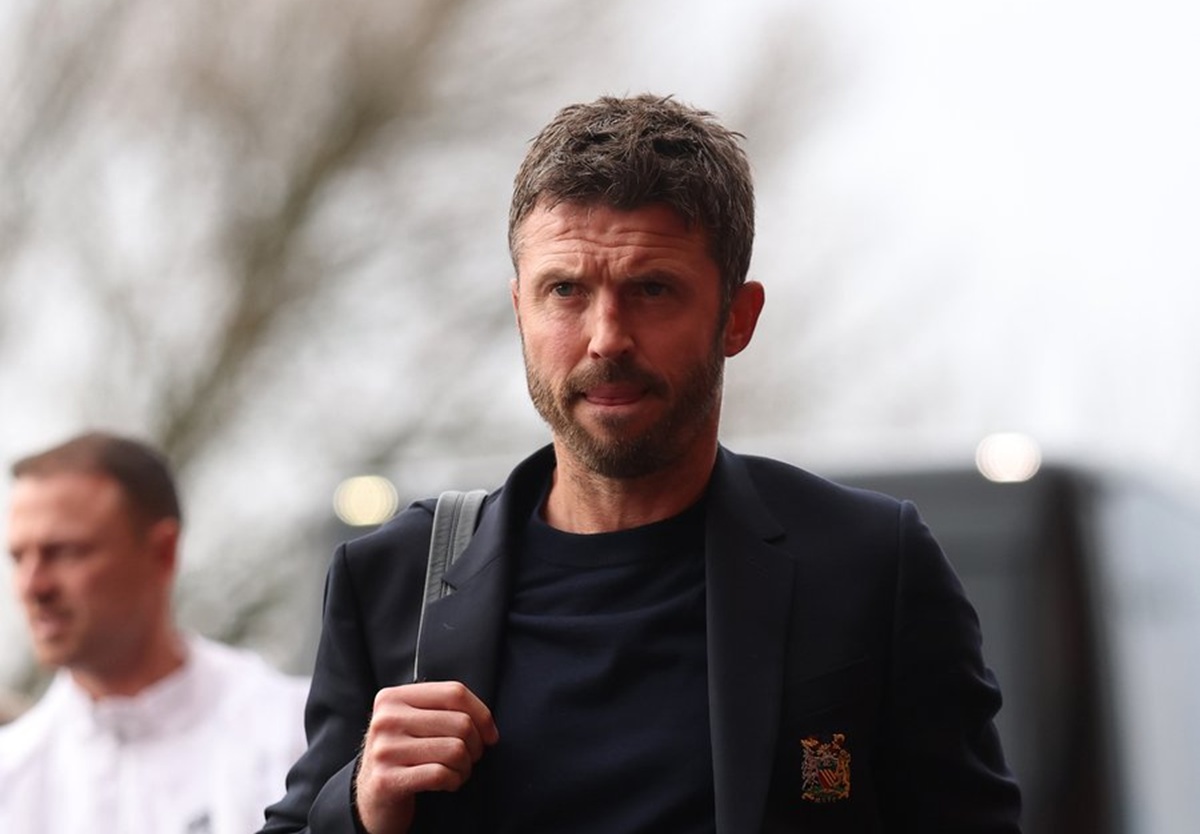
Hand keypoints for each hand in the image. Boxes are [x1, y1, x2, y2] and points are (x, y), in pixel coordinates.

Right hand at [354, 681, 498, 832]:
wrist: (370, 797)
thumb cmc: (402, 755)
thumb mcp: (412, 722)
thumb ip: (440, 709)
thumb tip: (486, 722)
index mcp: (393, 697)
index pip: (453, 692)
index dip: (482, 714)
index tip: (490, 734)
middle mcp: (386, 719)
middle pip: (460, 722)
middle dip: (476, 745)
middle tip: (470, 757)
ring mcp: (384, 750)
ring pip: (455, 750)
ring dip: (466, 766)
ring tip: (458, 771)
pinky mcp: (387, 779)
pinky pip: (441, 774)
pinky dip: (454, 781)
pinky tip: (448, 782)